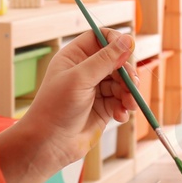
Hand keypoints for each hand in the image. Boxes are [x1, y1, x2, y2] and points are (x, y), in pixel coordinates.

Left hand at [17, 29, 140, 171]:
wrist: (49, 144)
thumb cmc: (56, 107)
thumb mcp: (80, 79)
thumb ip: (105, 59)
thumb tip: (127, 39)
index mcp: (75, 57)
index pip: (100, 38)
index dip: (116, 41)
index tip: (128, 50)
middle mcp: (86, 71)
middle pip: (117, 61)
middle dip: (127, 73)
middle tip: (132, 85)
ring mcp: (96, 89)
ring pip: (123, 82)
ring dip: (129, 92)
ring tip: (128, 105)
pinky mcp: (104, 108)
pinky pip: (122, 101)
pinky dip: (125, 107)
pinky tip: (120, 116)